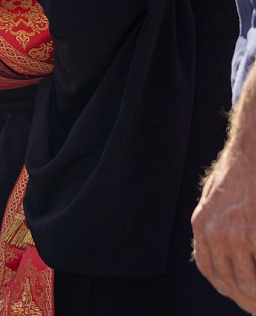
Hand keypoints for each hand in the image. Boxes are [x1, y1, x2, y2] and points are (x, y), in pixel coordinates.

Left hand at [192, 141, 255, 311]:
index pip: (208, 267)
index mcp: (201, 224)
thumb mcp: (213, 197)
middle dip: (242, 298)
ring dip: (255, 295)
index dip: (223, 287)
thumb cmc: (238, 172)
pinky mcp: (254, 232)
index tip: (236, 296)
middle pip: (226, 279)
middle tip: (254, 308)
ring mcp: (236, 233)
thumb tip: (214, 248)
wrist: (251, 151)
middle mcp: (214, 231)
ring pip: (245, 278)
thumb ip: (212, 223)